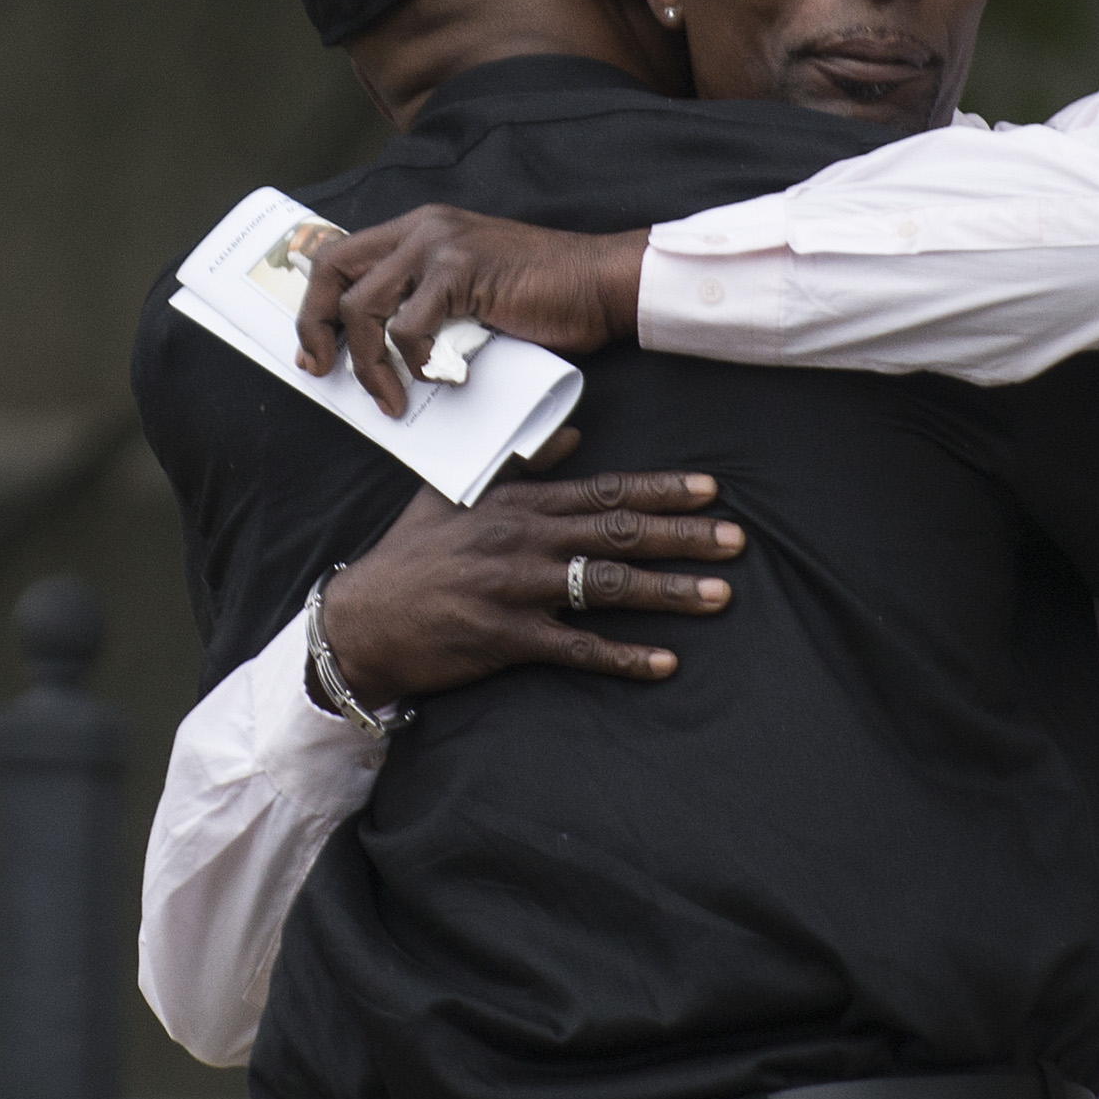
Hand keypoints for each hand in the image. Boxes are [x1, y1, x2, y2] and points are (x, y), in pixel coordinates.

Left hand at [294, 208, 647, 415]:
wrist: (601, 285)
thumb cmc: (544, 297)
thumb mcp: (468, 291)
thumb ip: (426, 301)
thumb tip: (378, 352)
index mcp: (418, 228)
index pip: (342, 256)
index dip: (317, 304)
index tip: (313, 350)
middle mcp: (421, 228)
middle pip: (334, 269)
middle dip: (316, 324)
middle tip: (322, 368)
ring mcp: (439, 244)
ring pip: (365, 305)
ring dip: (369, 363)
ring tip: (391, 397)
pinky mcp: (460, 271)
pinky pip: (409, 326)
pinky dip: (417, 362)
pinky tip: (444, 376)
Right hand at [322, 470, 743, 702]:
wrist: (361, 619)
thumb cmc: (411, 557)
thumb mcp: (456, 495)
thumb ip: (519, 465)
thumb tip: (571, 434)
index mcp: (518, 504)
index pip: (604, 491)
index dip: (661, 490)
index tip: (711, 490)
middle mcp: (524, 540)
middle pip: (619, 532)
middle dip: (683, 536)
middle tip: (737, 540)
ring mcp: (516, 589)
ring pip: (608, 585)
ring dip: (669, 591)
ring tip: (721, 596)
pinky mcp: (506, 637)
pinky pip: (576, 647)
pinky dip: (622, 656)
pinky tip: (665, 664)